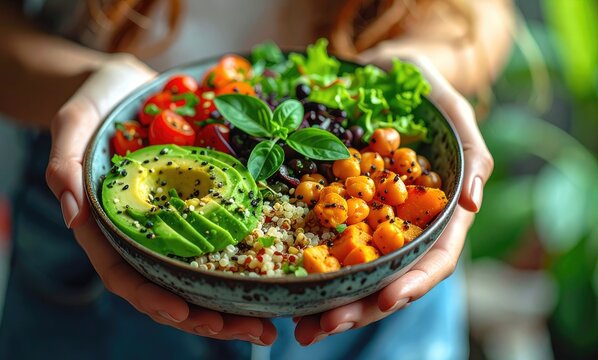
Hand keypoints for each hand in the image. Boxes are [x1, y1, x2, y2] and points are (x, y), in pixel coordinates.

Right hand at [45, 54, 275, 345]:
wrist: (126, 85)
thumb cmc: (96, 102)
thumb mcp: (73, 122)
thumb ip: (64, 163)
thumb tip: (74, 213)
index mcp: (109, 225)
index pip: (125, 274)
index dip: (153, 298)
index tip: (185, 313)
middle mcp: (142, 233)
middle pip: (168, 288)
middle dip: (206, 317)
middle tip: (250, 331)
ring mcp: (171, 225)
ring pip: (198, 278)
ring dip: (230, 306)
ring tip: (268, 324)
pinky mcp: (197, 209)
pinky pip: (219, 244)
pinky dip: (241, 266)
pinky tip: (271, 277)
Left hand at [294, 55, 493, 345]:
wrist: (385, 74)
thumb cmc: (426, 91)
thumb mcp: (454, 112)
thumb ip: (472, 154)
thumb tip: (471, 204)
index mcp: (437, 212)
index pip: (434, 258)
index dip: (414, 282)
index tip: (386, 300)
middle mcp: (404, 225)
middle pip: (388, 278)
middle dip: (359, 307)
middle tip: (323, 327)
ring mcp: (370, 221)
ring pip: (355, 273)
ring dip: (330, 304)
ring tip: (299, 327)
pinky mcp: (340, 210)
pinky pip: (325, 244)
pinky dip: (311, 270)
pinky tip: (288, 289)